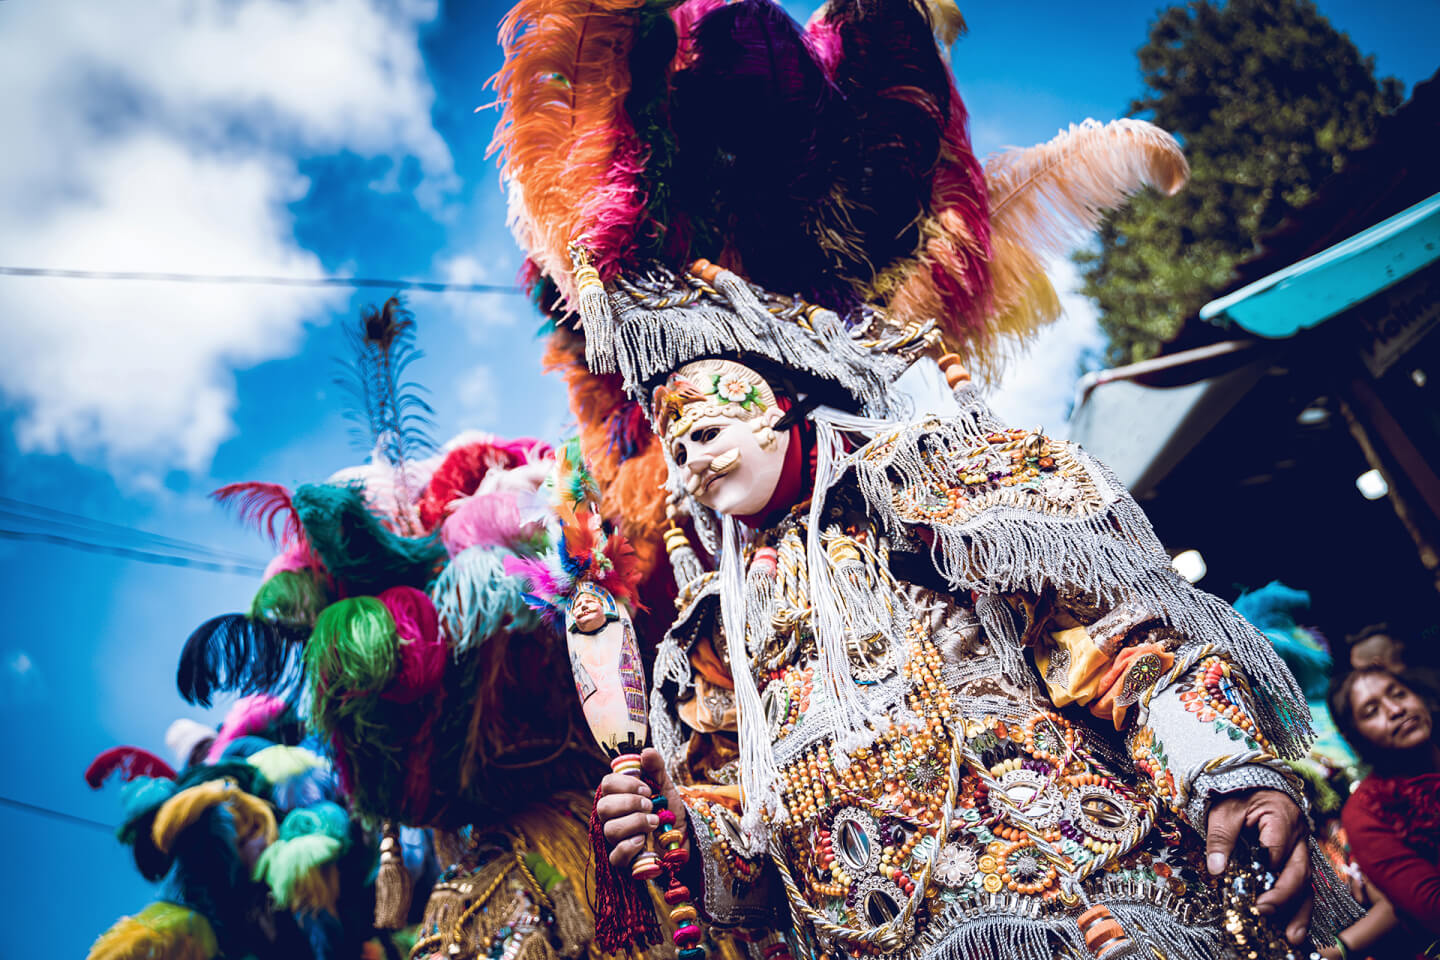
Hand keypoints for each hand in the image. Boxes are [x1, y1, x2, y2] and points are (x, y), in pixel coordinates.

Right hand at [596, 748, 686, 868]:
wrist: (685, 841)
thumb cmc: (670, 813)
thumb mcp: (667, 788)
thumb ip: (656, 769)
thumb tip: (645, 751)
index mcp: (620, 797)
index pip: (607, 784)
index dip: (625, 784)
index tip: (646, 789)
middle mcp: (613, 818)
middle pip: (603, 807)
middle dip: (630, 803)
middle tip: (650, 805)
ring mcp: (616, 840)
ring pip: (610, 829)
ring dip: (635, 823)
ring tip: (654, 823)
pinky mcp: (623, 862)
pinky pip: (615, 856)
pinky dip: (629, 847)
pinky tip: (643, 841)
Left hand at [1206, 788, 1311, 944]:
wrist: (1251, 782)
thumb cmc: (1237, 793)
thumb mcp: (1223, 810)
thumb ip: (1221, 838)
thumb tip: (1216, 869)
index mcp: (1281, 818)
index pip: (1277, 849)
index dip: (1267, 872)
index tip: (1253, 891)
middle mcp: (1298, 836)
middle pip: (1298, 870)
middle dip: (1284, 896)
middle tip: (1264, 912)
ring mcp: (1300, 849)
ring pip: (1306, 883)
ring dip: (1299, 911)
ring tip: (1292, 938)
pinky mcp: (1295, 859)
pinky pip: (1301, 885)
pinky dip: (1297, 907)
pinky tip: (1292, 929)